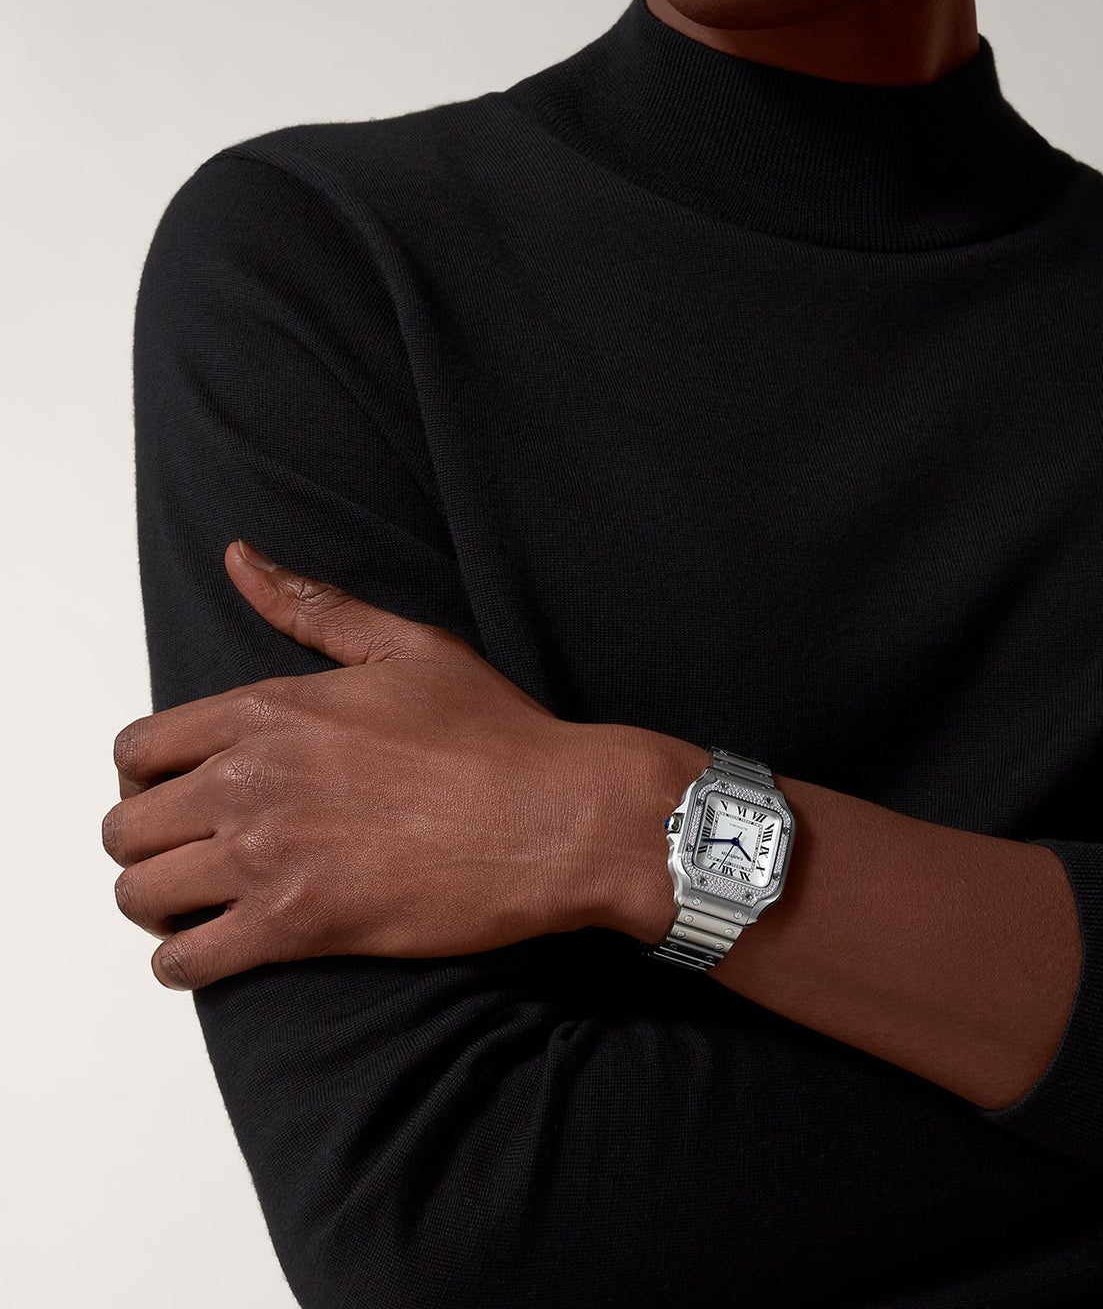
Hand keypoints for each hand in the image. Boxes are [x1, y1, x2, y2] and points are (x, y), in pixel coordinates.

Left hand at [105, 539, 643, 990]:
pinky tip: (221, 949)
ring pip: (139, 894)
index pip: (140, 749)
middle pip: (125, 827)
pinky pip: (185, 961)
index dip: (148, 778)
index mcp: (269, 709)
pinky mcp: (297, 925)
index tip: (179, 797)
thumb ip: (313, 606)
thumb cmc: (497, 735)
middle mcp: (252, 778)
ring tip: (204, 904)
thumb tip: (239, 557)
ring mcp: (269, 854)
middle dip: (151, 844)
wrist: (559, 816)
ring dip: (160, 904)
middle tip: (196, 856)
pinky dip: (186, 962)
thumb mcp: (408, 647)